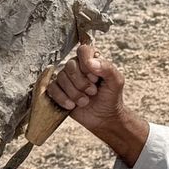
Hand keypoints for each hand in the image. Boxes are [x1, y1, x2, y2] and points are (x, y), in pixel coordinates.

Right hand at [47, 45, 148, 166]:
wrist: (104, 118)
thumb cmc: (111, 97)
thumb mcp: (116, 82)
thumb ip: (107, 68)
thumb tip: (91, 62)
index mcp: (91, 60)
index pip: (83, 50)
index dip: (87, 64)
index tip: (95, 78)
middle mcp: (77, 66)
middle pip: (70, 65)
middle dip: (81, 83)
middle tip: (92, 92)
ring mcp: (66, 78)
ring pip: (61, 78)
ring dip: (74, 93)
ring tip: (85, 101)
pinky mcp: (58, 90)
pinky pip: (52, 89)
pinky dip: (62, 98)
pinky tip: (72, 105)